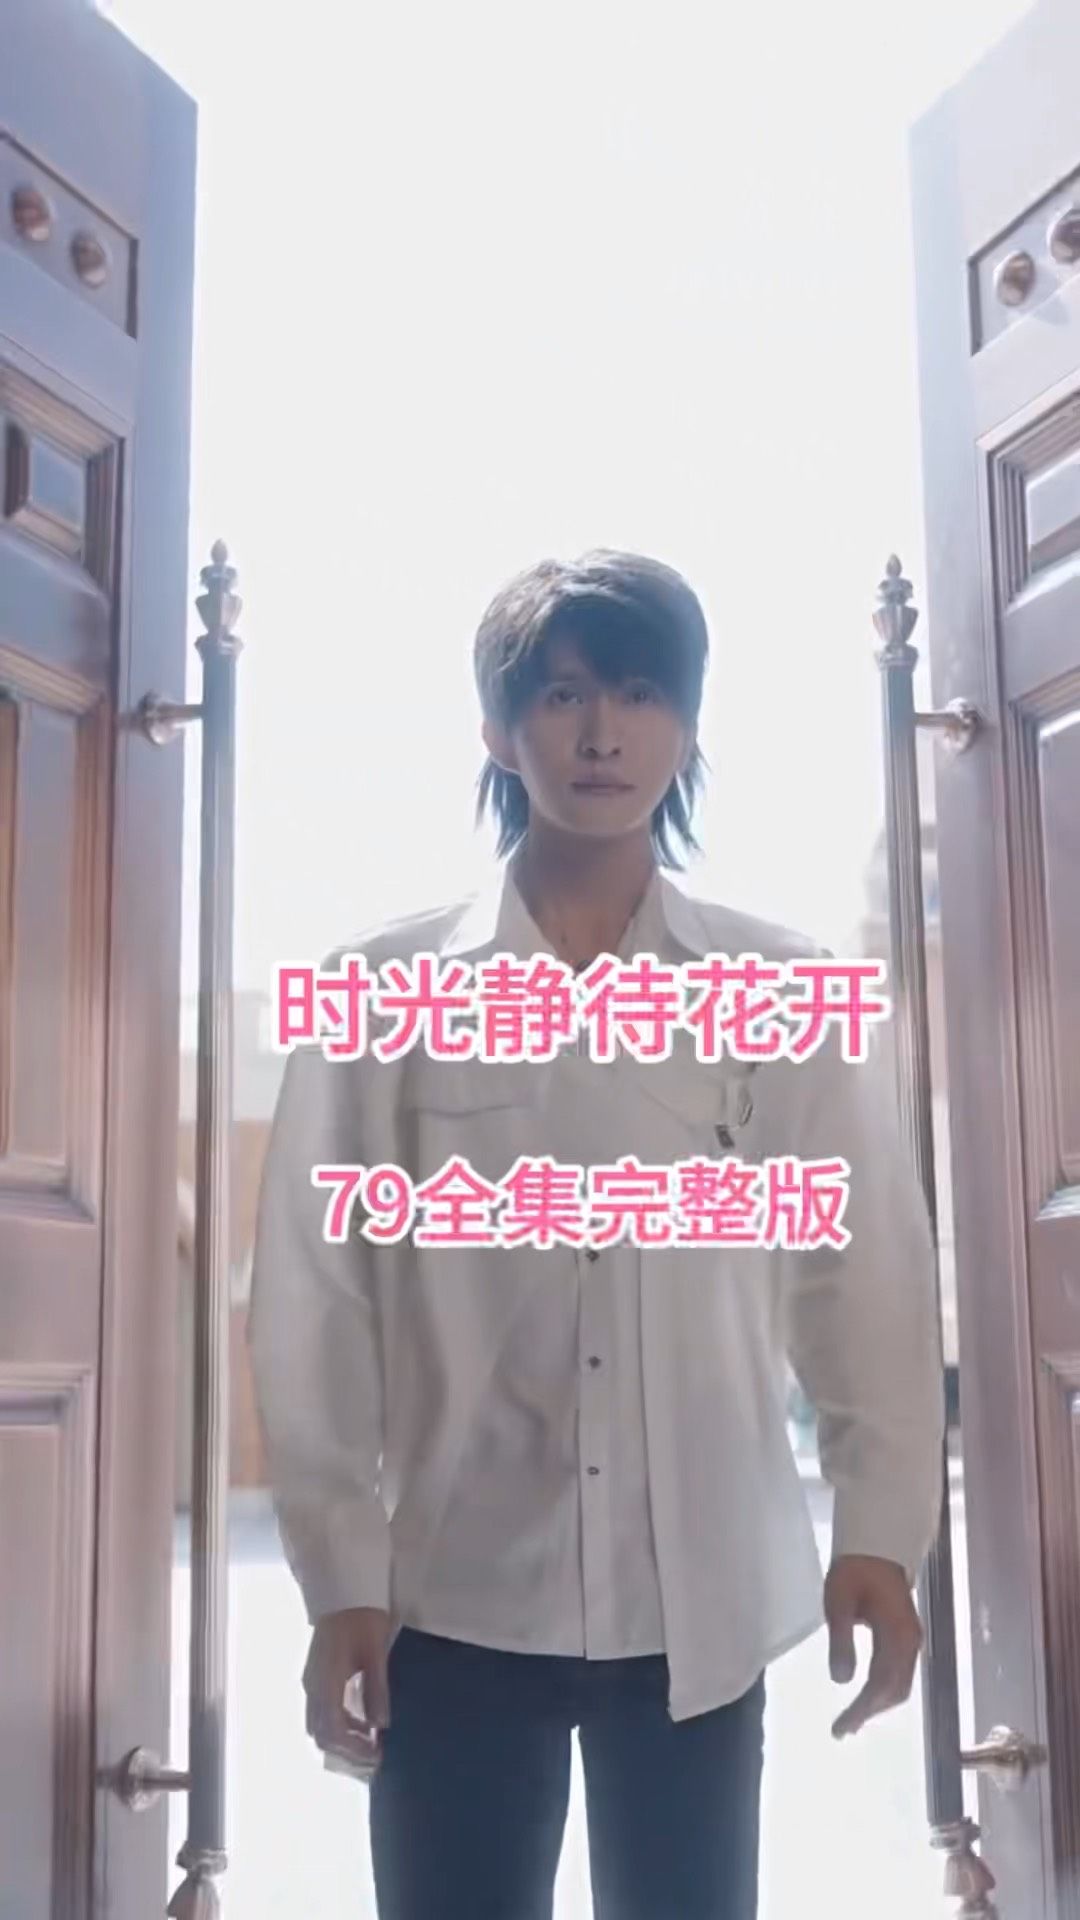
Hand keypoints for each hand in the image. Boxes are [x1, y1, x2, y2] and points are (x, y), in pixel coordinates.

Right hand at [303, 1606, 390, 1774]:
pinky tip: (364, 1723)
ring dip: (343, 1741)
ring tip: (373, 1744)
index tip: (377, 1756)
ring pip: (320, 1726)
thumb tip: (380, 1725)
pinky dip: (341, 1726)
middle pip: (321, 1735)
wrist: (344, 1587)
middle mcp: (312, 1686)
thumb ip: (376, 1688)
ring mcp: (312, 1681)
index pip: (332, 1731)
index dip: (353, 1750)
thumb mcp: (375, 1651)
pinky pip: (323, 1712)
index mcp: (325, 1681)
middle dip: (347, 1753)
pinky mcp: (317, 1676)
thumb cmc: (362, 1616)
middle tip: (376, 1757)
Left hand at [824, 1555, 921, 1739]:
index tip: (841, 1727)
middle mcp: (910, 1642)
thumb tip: (841, 1681)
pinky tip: (866, 1696)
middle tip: (842, 1729)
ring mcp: (911, 1640)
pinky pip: (898, 1672)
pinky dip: (882, 1690)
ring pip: (899, 1684)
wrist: (876, 1544)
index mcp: (897, 1635)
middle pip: (895, 1690)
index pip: (881, 1684)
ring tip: (851, 1720)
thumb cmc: (854, 1570)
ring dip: (877, 1704)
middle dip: (870, 1712)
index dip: (862, 1709)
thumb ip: (841, 1641)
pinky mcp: (905, 1636)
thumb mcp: (839, 1601)